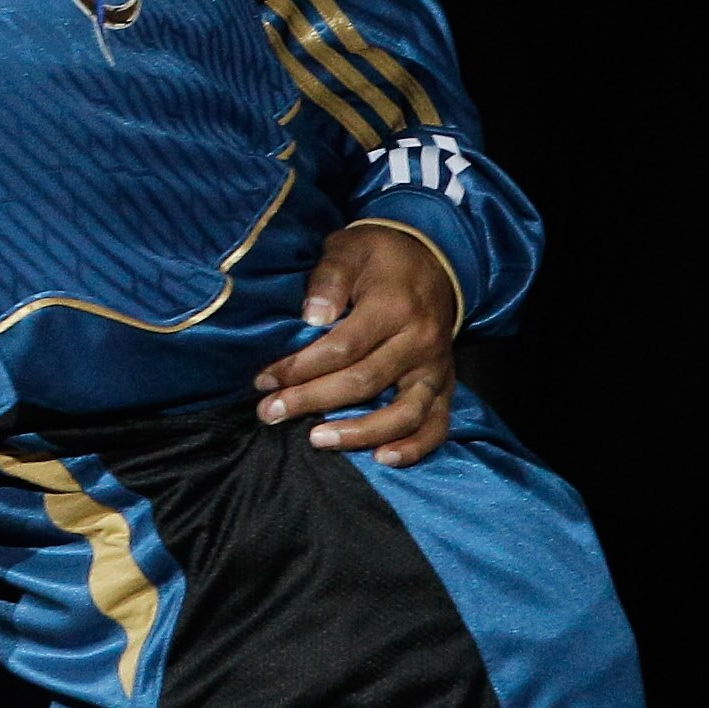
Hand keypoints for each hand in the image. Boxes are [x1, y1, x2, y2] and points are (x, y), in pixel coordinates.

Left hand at [258, 219, 456, 463]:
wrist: (435, 258)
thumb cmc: (380, 256)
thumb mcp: (349, 249)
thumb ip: (329, 278)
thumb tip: (311, 316)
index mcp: (394, 307)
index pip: (341, 348)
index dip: (299, 368)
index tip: (263, 380)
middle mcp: (419, 341)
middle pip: (364, 382)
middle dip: (311, 401)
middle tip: (269, 413)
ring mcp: (435, 367)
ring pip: (403, 412)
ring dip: (359, 433)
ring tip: (317, 440)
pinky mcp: (444, 383)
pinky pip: (437, 423)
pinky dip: (415, 447)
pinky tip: (383, 458)